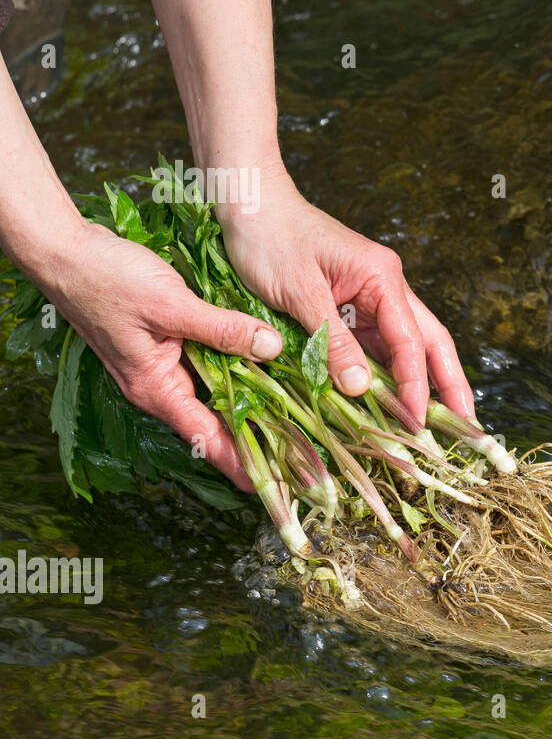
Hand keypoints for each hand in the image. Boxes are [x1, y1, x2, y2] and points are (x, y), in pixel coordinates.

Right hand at [34, 221, 286, 490]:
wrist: (68, 250)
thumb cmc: (107, 278)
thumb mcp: (172, 303)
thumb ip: (222, 328)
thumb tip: (271, 349)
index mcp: (155, 388)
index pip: (204, 438)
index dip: (239, 463)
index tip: (271, 488)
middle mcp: (159, 385)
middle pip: (213, 423)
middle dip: (254, 440)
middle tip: (295, 458)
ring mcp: (162, 365)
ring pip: (214, 394)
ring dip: (249, 406)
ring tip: (291, 424)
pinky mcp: (166, 344)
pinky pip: (208, 366)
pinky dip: (235, 371)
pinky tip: (265, 370)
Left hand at [217, 166, 475, 426]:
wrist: (247, 202)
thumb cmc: (269, 237)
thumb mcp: (299, 293)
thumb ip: (331, 341)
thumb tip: (360, 388)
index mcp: (383, 278)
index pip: (411, 342)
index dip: (417, 386)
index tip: (418, 424)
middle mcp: (386, 288)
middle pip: (429, 342)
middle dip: (450, 384)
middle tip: (468, 426)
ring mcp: (369, 298)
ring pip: (405, 348)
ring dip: (421, 385)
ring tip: (437, 424)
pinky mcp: (349, 307)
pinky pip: (374, 347)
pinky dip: (384, 376)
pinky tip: (391, 403)